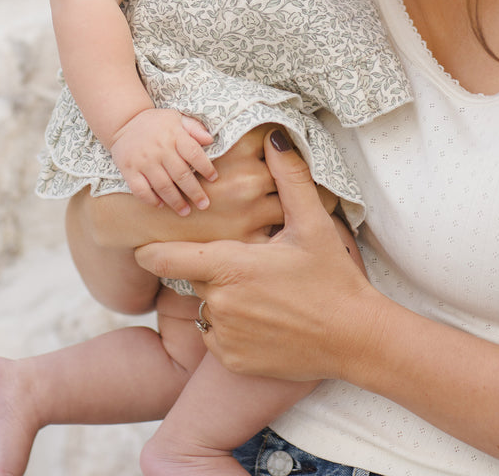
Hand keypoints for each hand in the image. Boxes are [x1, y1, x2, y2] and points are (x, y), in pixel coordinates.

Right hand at [110, 108, 215, 214]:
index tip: (214, 178)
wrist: (124, 122)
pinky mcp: (129, 170)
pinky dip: (151, 200)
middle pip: (181, 174)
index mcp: (174, 135)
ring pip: (162, 186)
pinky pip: (140, 190)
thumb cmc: (156, 123)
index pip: (194, 154)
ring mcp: (143, 161)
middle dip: (194, 192)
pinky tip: (161, 205)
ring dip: (175, 201)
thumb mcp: (177, 118)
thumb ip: (195, 128)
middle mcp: (159, 149)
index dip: (206, 168)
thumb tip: (210, 139)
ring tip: (185, 211)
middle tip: (204, 204)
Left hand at [135, 131, 374, 381]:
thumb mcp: (312, 224)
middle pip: (195, 278)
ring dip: (221, 297)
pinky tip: (263, 317)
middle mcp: (220, 302)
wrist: (355, 338)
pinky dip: (230, 326)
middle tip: (245, 264)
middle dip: (211, 268)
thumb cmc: (333, 278)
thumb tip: (276, 137)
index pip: (166, 258)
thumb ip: (289, 178)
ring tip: (261, 293)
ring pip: (206, 307)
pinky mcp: (232, 360)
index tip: (144, 246)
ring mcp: (225, 335)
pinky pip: (216, 335)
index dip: (153, 250)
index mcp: (232, 265)